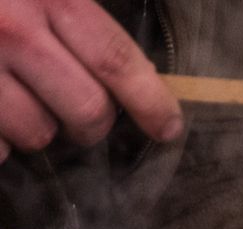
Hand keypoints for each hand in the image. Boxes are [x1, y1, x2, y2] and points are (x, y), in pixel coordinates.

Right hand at [0, 0, 180, 157]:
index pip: (115, 59)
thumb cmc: (5, 0)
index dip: (150, 100)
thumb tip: (142, 72)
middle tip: (80, 118)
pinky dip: (1, 142)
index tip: (168, 127)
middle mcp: (14, 30)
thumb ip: (81, 20)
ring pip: (38, 133)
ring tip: (20, 104)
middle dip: (92, 125)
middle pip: (88, 109)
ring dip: (39, 130)